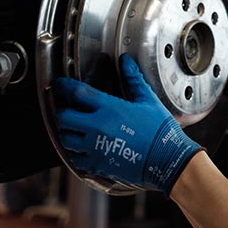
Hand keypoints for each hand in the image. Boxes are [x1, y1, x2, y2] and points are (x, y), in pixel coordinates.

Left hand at [54, 53, 202, 193]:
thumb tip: (125, 61)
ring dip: (66, 132)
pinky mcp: (96, 166)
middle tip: (68, 108)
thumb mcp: (148, 100)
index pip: (77, 93)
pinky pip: (74, 159)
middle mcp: (97, 128)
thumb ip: (133, 79)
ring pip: (65, 139)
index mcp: (110, 108)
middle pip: (64, 117)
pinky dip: (75, 151)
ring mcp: (95, 149)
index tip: (60, 84)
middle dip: (63, 111)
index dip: (64, 86)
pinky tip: (84, 147)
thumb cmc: (160, 131)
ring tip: (74, 128)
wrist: (167, 162)